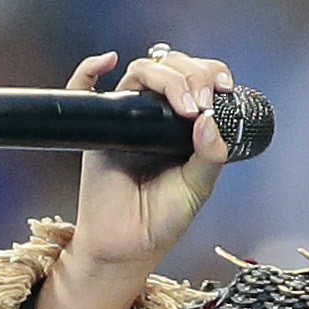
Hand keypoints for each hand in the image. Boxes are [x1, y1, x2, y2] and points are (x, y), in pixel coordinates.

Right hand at [27, 46, 237, 308]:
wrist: (127, 248)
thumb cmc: (160, 220)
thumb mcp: (198, 187)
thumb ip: (210, 156)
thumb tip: (208, 119)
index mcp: (182, 124)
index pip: (196, 79)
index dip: (210, 72)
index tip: (223, 88)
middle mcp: (154, 115)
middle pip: (170, 67)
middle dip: (191, 75)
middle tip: (202, 104)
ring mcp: (125, 119)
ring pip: (141, 71)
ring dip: (166, 77)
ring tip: (185, 106)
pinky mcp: (98, 130)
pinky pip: (84, 89)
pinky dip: (89, 68)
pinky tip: (107, 61)